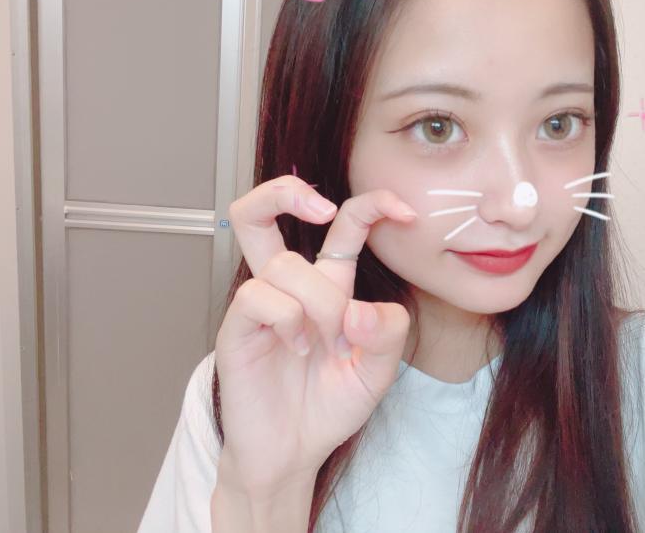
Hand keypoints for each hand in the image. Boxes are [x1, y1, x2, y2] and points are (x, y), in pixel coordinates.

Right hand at [213, 175, 416, 498]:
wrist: (292, 454)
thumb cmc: (329, 406)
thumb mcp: (378, 371)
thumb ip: (386, 334)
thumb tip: (359, 308)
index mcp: (328, 286)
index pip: (345, 226)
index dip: (373, 205)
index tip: (406, 211)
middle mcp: (291, 286)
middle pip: (265, 210)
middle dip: (286, 190)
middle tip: (322, 208)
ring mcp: (261, 305)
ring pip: (283, 263)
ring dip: (317, 300)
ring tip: (324, 341)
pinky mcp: (238, 328)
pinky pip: (258, 296)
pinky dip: (288, 319)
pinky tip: (297, 348)